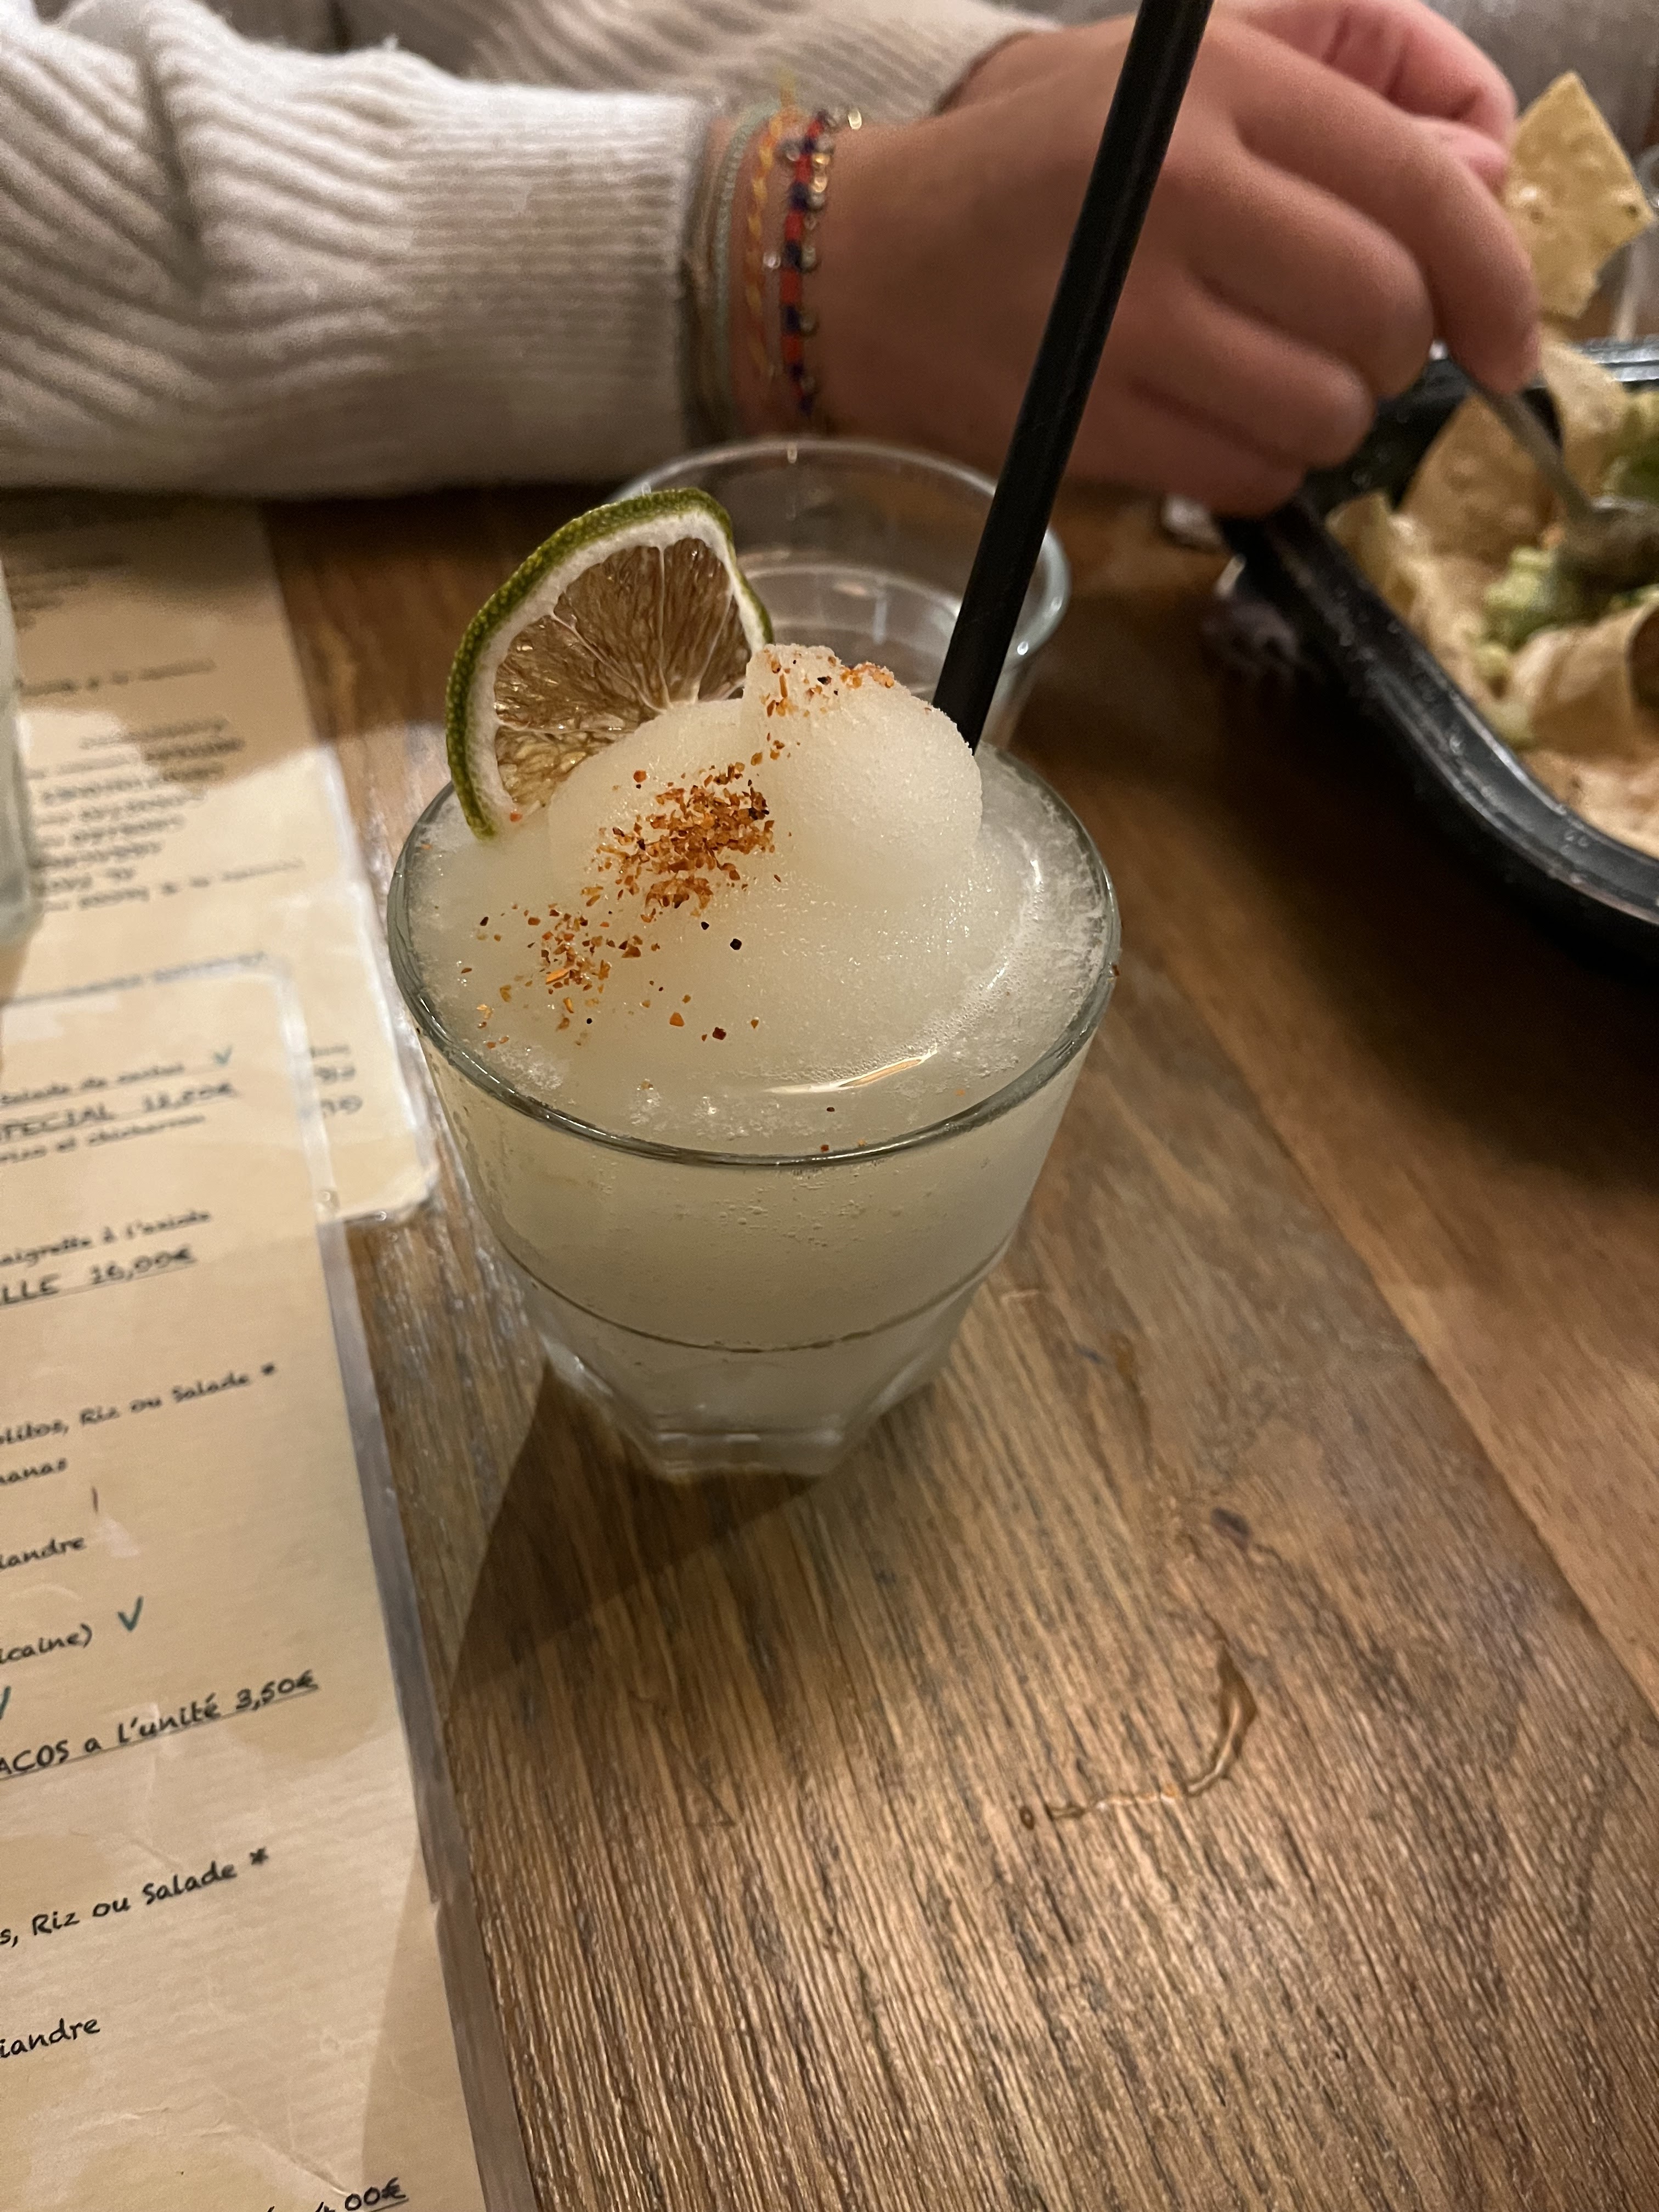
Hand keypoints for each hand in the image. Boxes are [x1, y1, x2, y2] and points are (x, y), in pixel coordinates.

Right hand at [805, 2, 1538, 513]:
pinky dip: (1266, 469)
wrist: (860, 267)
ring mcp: (1127, 322)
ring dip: (1329, 419)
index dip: (1497, 275)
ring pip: (1325, 414)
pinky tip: (1224, 426)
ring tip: (1275, 382)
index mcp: (1220, 87)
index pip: (1419, 189)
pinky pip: (1252, 477)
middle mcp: (1178, 198)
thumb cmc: (1038, 162)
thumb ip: (1351, 77)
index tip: (1511, 335)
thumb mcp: (1186, 63)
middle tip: (1356, 346)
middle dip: (1399, 353)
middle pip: (1385, 316)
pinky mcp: (1090, 423)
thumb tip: (1482, 182)